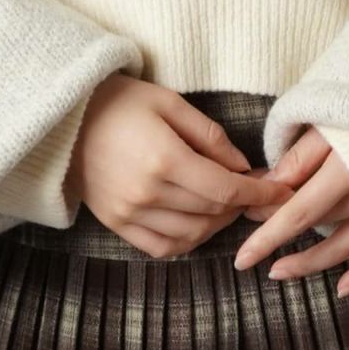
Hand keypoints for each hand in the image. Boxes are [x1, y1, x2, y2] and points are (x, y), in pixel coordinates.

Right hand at [66, 74, 296, 257]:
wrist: (67, 117)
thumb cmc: (121, 102)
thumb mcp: (170, 103)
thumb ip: (210, 136)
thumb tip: (242, 167)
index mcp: (164, 158)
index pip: (225, 188)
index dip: (259, 193)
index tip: (281, 192)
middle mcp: (148, 193)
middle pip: (212, 212)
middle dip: (243, 205)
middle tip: (258, 193)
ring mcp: (130, 213)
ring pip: (192, 235)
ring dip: (219, 224)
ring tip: (230, 205)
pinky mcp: (116, 225)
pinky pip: (163, 248)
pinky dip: (189, 241)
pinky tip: (200, 224)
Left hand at [232, 126, 348, 297]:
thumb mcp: (335, 114)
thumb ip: (303, 152)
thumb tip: (269, 185)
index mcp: (347, 166)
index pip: (297, 212)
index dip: (267, 237)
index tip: (241, 256)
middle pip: (318, 226)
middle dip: (282, 237)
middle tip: (253, 245)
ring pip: (347, 247)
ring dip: (312, 264)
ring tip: (282, 272)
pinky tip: (342, 286)